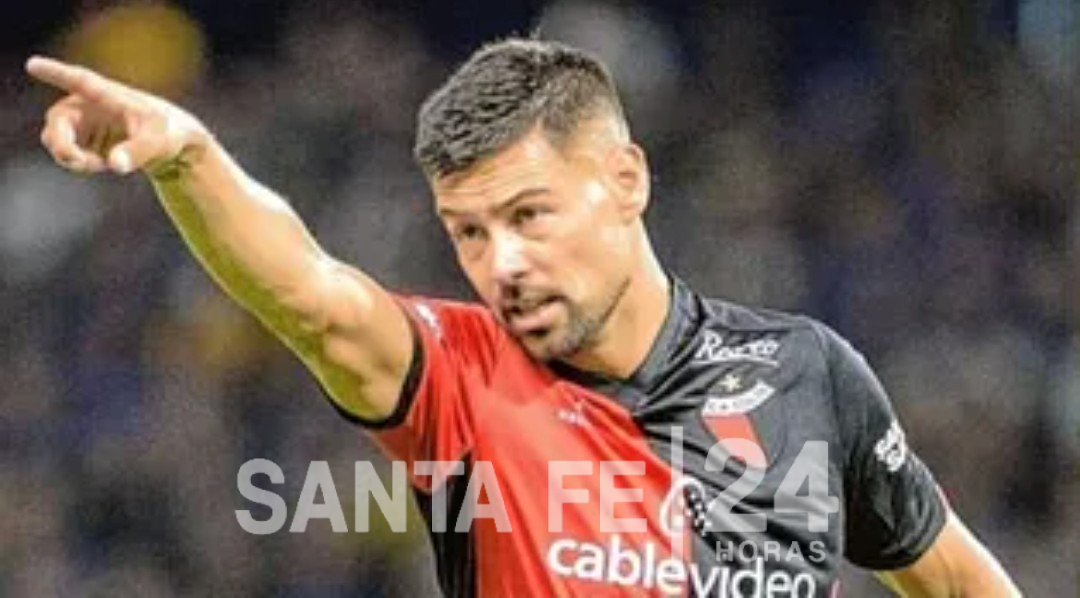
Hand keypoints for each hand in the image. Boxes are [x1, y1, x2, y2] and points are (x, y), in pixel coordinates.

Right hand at [26, 56, 207, 175]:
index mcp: (109, 96)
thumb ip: (136, 153)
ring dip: (69, 155)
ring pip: (55, 137)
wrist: (170, 144)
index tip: (33, 64)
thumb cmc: (167, 132)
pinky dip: (78, 162)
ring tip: (96, 164)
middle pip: (58, 120)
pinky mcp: (83, 138)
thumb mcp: (158, 143)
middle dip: (62, 143)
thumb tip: (115, 164)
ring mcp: (84, 121)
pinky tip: (98, 163)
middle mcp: (90, 104)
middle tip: (77, 161)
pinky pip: (67, 152)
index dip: (56, 73)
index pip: (80, 81)